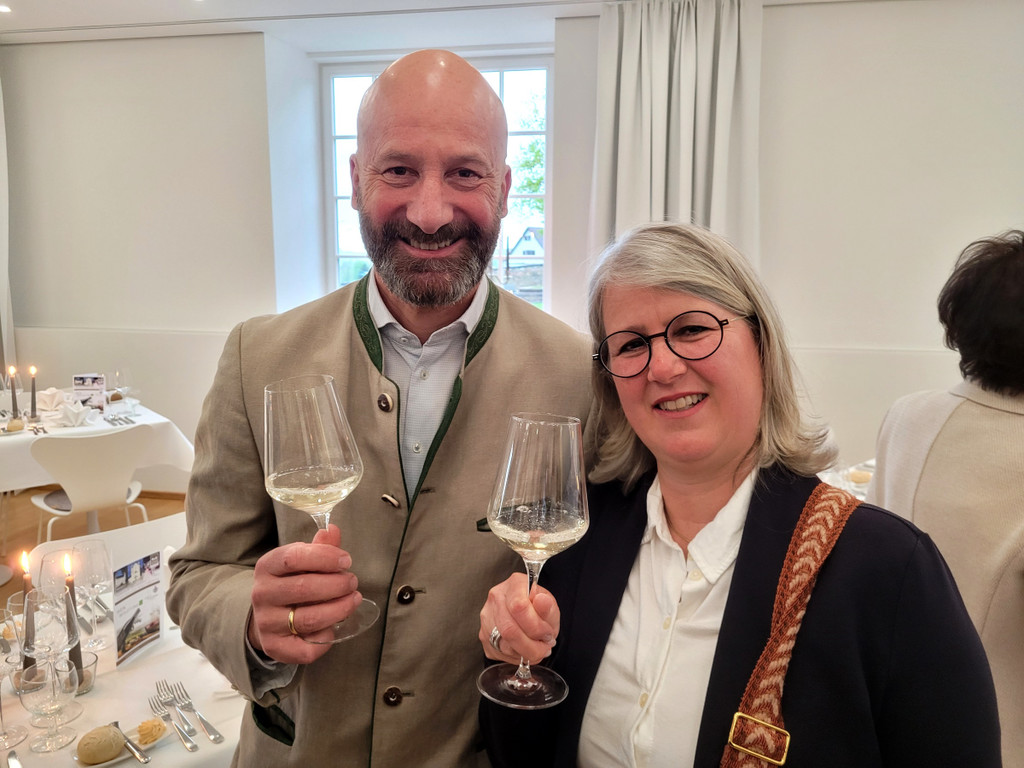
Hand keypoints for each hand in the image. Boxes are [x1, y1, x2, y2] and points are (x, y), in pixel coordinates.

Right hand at [248, 524, 362, 663]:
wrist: (268, 617)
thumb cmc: (292, 582)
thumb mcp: (301, 561)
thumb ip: (319, 547)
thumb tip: (332, 530)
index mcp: (267, 566)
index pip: (294, 557)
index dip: (325, 557)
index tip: (346, 559)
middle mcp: (261, 594)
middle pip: (304, 588)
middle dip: (337, 584)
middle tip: (353, 582)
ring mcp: (266, 623)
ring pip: (309, 618)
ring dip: (339, 609)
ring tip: (354, 599)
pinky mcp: (275, 647)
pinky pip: (307, 647)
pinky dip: (326, 637)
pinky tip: (333, 626)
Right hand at [479, 573, 559, 664]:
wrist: (527, 615)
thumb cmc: (538, 609)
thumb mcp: (550, 607)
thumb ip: (547, 607)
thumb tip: (542, 601)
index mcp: (515, 584)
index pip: (519, 607)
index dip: (536, 627)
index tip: (547, 634)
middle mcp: (496, 598)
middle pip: (509, 629)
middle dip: (532, 646)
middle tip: (545, 647)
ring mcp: (487, 617)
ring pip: (504, 644)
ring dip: (526, 653)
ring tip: (537, 648)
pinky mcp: (484, 635)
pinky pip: (500, 653)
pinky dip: (517, 656)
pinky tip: (525, 649)